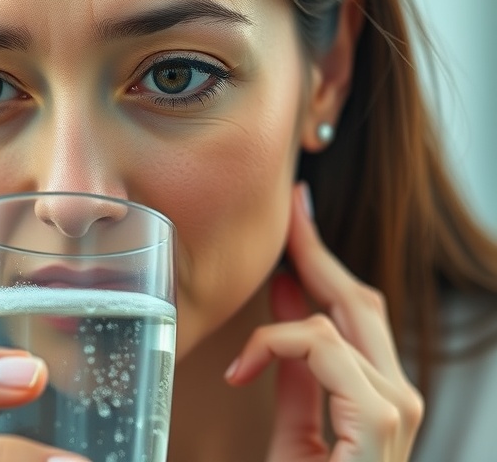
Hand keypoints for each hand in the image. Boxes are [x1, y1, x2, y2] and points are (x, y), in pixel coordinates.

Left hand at [225, 183, 423, 460]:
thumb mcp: (293, 426)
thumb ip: (295, 371)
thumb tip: (287, 305)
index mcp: (376, 394)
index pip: (354, 310)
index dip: (325, 259)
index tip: (298, 217)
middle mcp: (396, 394)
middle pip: (357, 300)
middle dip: (315, 251)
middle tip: (287, 209)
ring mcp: (394, 406)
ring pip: (339, 320)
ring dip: (282, 312)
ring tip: (249, 310)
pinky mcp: (379, 417)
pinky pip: (324, 350)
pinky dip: (276, 348)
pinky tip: (240, 372)